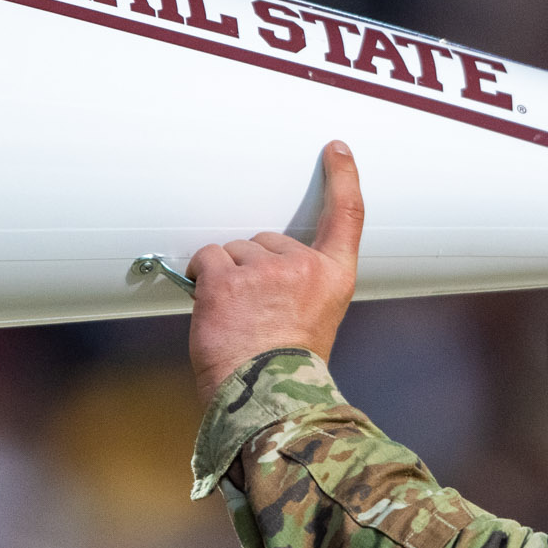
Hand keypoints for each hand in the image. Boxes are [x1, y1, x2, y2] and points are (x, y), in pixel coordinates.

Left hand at [186, 141, 364, 405]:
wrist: (265, 398)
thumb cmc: (284, 369)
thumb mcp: (314, 320)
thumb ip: (299, 285)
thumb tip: (259, 265)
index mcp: (334, 278)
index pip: (346, 216)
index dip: (342, 178)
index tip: (335, 150)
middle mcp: (304, 267)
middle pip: (266, 239)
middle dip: (253, 268)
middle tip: (255, 313)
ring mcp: (265, 270)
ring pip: (233, 251)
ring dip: (227, 277)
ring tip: (237, 320)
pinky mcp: (227, 279)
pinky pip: (206, 259)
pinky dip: (201, 278)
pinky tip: (212, 307)